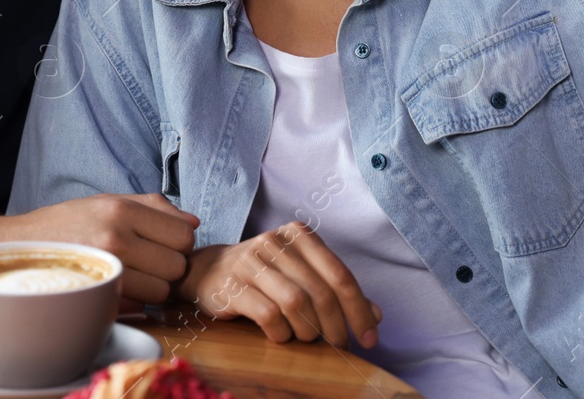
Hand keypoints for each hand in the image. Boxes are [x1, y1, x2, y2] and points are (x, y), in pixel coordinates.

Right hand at [13, 193, 197, 302]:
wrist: (16, 249)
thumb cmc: (65, 224)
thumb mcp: (107, 201)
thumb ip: (154, 207)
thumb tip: (193, 223)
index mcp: (121, 210)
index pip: (183, 235)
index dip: (178, 243)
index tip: (162, 244)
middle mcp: (115, 238)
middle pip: (177, 266)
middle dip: (168, 267)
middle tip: (147, 262)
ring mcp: (105, 270)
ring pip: (162, 292)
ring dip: (153, 288)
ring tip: (132, 276)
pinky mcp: (96, 296)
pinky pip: (138, 308)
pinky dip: (134, 302)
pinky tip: (118, 289)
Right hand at [175, 222, 381, 348]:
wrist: (207, 272)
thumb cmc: (264, 276)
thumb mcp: (301, 275)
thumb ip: (336, 292)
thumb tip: (376, 315)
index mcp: (299, 235)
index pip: (340, 274)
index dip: (359, 310)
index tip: (369, 338)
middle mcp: (276, 242)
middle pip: (321, 291)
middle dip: (336, 326)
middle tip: (339, 347)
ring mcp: (251, 261)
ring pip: (296, 302)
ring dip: (308, 330)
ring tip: (307, 340)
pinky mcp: (231, 284)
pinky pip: (268, 314)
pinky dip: (281, 332)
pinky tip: (280, 336)